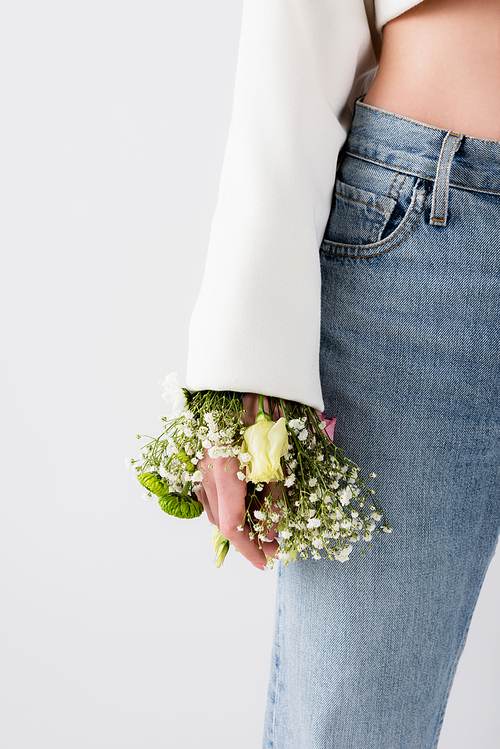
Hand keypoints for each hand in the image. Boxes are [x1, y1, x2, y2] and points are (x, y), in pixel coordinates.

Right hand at [195, 393, 280, 569]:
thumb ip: (276, 491)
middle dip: (248, 537)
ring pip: (214, 503)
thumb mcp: (281, 449)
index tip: (269, 561)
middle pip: (221, 519)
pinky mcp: (202, 447)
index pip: (233, 527)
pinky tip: (248, 495)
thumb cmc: (269, 401)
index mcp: (224, 471)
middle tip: (275, 541)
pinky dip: (228, 499)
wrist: (248, 364)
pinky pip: (210, 485)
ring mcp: (200, 457)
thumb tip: (273, 528)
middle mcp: (206, 468)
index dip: (251, 549)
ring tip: (264, 521)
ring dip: (237, 518)